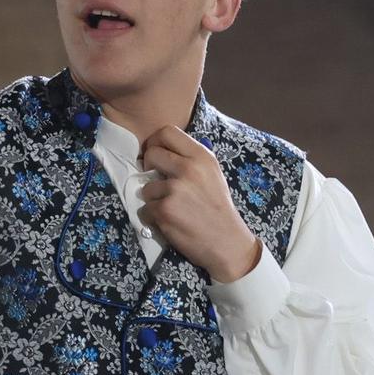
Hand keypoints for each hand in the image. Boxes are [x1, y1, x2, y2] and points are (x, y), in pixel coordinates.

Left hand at [138, 126, 261, 282]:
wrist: (228, 242)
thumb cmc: (218, 208)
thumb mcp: (212, 174)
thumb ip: (190, 159)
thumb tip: (162, 151)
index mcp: (201, 156)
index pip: (167, 132)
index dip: (155, 142)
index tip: (156, 155)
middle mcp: (188, 168)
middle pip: (151, 153)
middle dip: (148, 168)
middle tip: (158, 183)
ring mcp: (175, 189)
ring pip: (145, 186)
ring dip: (153, 199)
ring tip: (172, 209)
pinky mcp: (165, 210)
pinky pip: (145, 209)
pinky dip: (153, 217)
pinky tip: (170, 222)